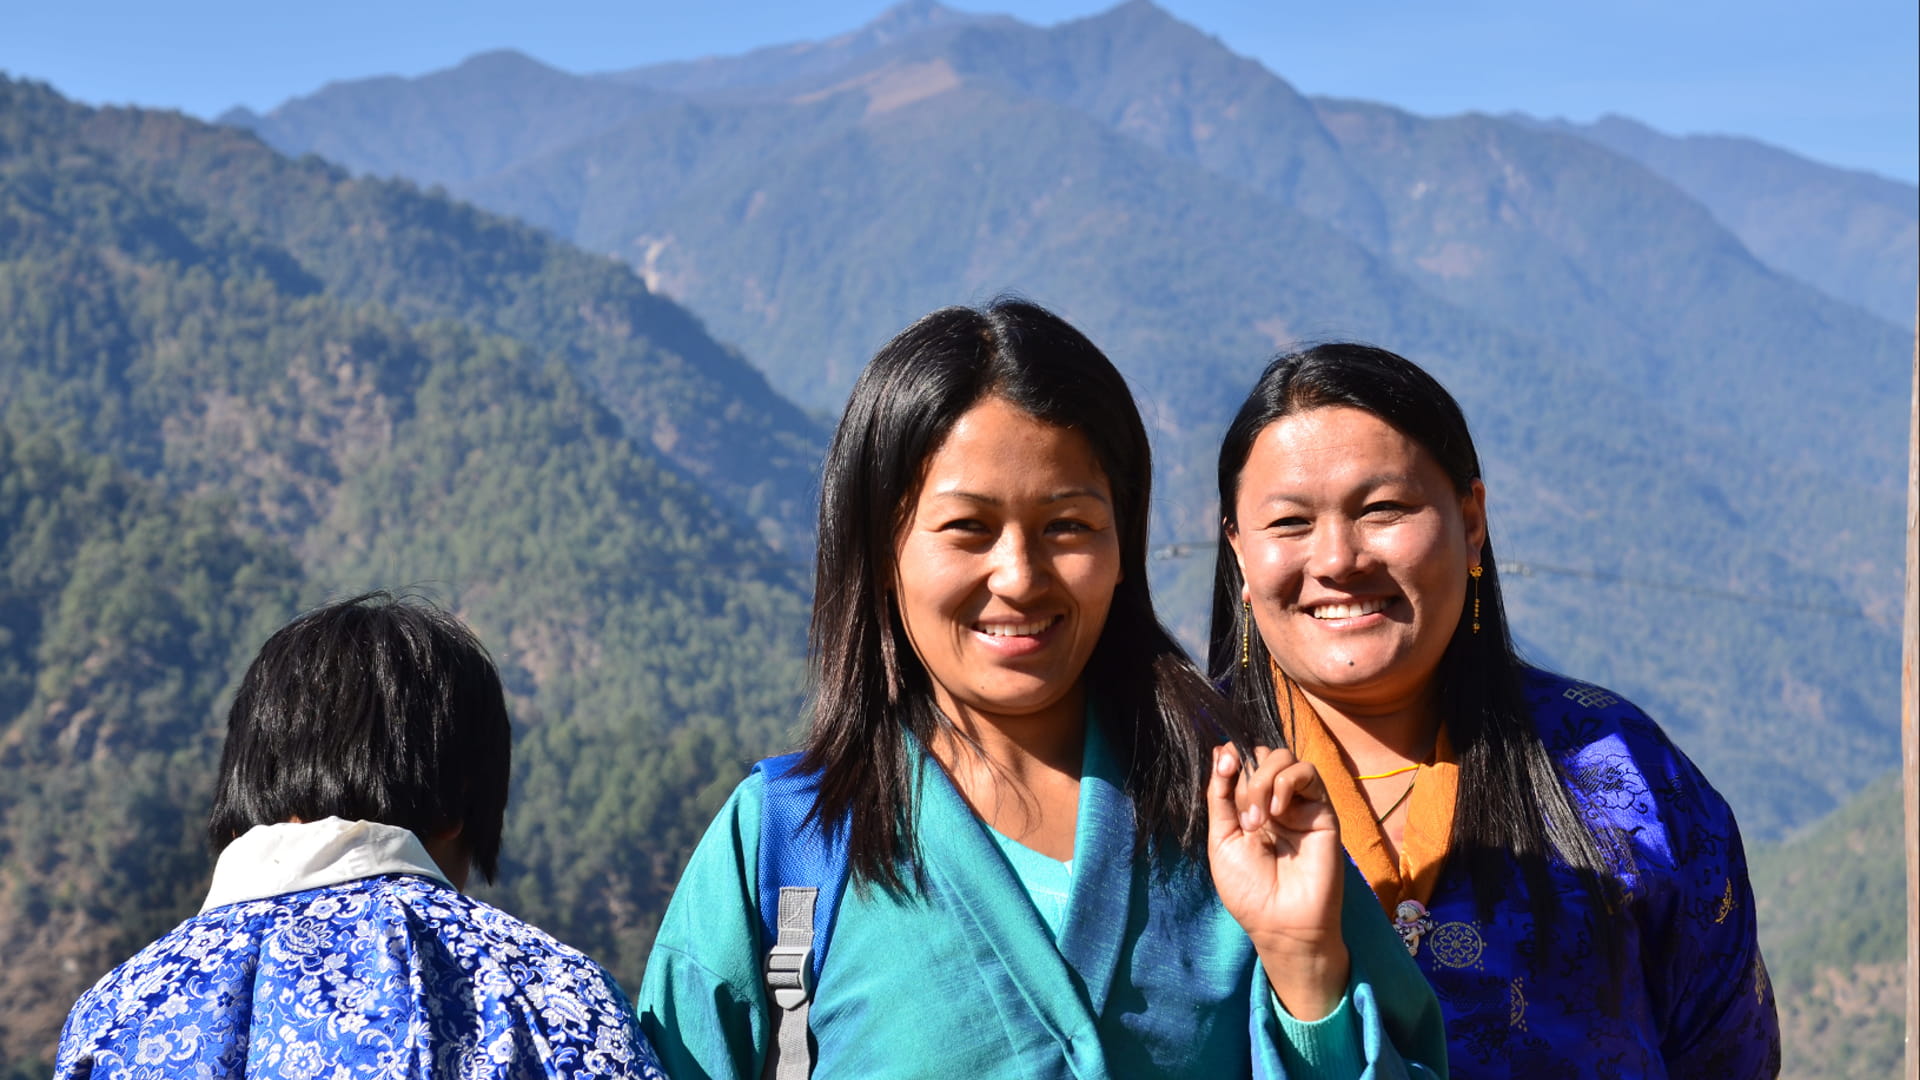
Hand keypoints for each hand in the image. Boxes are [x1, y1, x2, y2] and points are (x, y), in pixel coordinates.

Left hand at [1206, 744, 1349, 1020]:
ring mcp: (1298, 803)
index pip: (1242, 761)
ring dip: (1263, 780)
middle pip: (1261, 754)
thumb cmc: (1249, 890)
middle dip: (1246, 776)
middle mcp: (1274, 800)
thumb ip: (1220, 797)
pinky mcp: (1322, 810)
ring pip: (1283, 757)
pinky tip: (1279, 813)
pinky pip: (1307, 772)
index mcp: (1248, 807)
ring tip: (1259, 820)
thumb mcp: (1222, 840)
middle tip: (1245, 816)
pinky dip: (1286, 782)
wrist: (1282, 923)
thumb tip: (1221, 752)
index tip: (1223, 765)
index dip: (1231, 756)